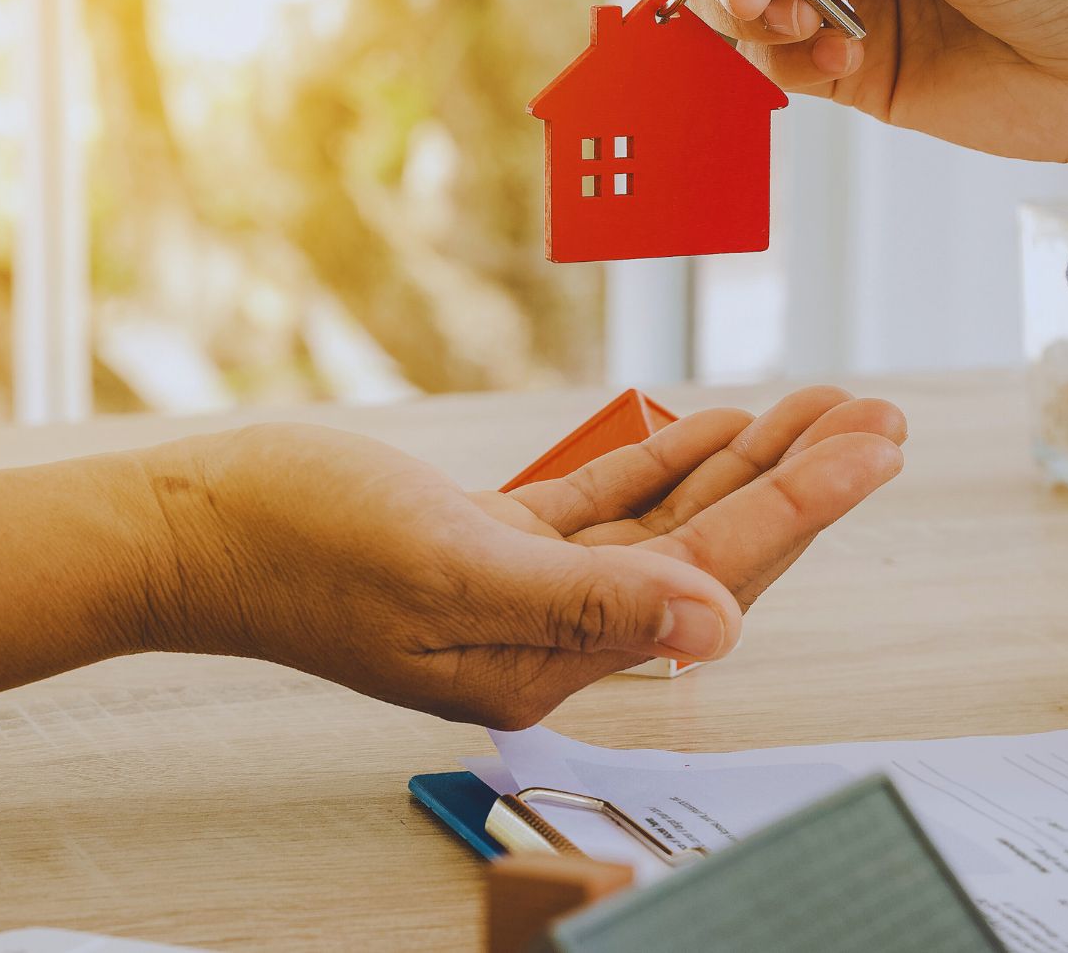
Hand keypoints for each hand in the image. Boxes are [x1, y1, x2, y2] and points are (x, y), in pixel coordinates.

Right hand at [133, 386, 906, 728]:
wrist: (188, 529)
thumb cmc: (299, 546)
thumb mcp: (451, 569)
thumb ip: (589, 601)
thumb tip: (721, 629)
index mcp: (551, 658)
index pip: (711, 577)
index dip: (802, 505)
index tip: (874, 443)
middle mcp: (550, 635)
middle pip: (709, 553)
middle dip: (801, 482)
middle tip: (879, 419)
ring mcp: (520, 588)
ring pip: (666, 524)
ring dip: (747, 464)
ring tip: (825, 410)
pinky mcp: (488, 545)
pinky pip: (604, 504)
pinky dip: (665, 462)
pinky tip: (715, 424)